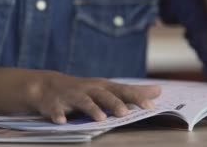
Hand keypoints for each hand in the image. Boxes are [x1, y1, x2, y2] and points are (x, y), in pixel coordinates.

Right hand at [25, 71, 160, 123]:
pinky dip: (58, 114)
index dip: (137, 98)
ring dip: (91, 109)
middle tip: (124, 113)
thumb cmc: (85, 90)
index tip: (151, 107)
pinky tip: (61, 121)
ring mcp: (71, 96)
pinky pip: (55, 109)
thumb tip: (158, 91)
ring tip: (100, 118)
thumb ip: (132, 92)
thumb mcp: (108, 89)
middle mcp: (89, 90)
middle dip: (114, 103)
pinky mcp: (54, 104)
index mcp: (103, 88)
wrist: (48, 85)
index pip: (123, 92)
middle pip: (104, 95)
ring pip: (82, 101)